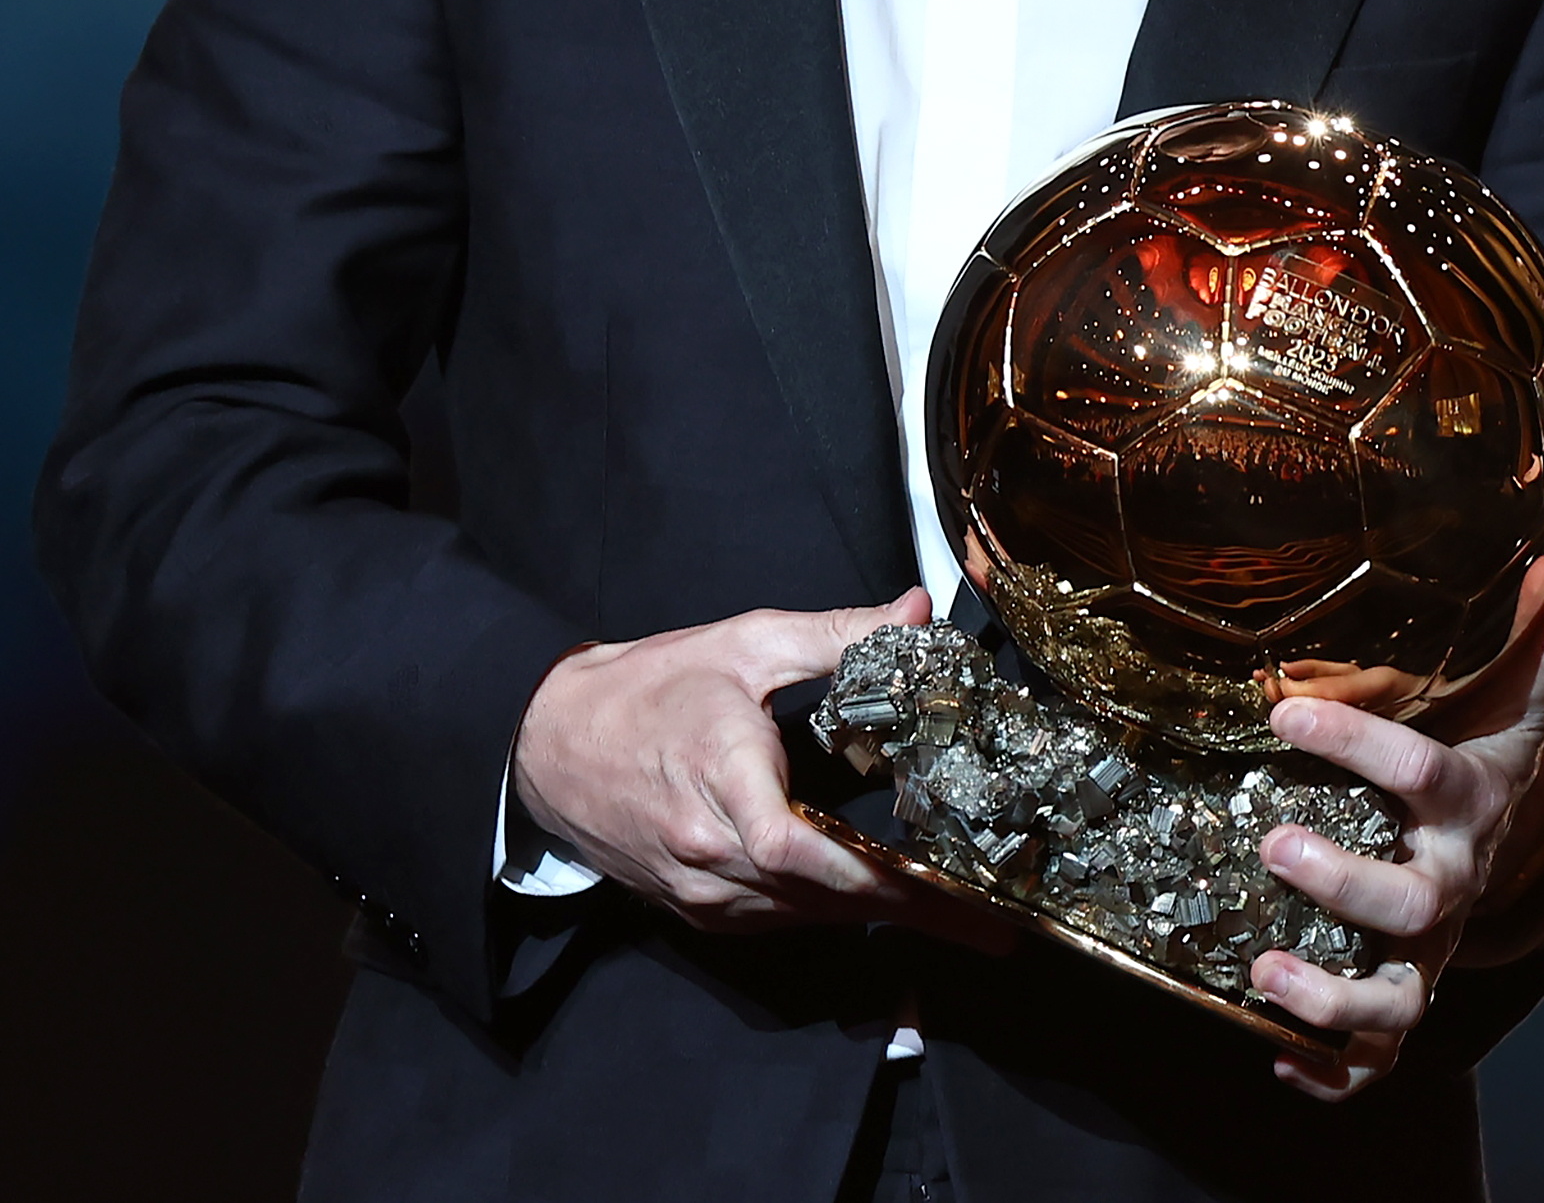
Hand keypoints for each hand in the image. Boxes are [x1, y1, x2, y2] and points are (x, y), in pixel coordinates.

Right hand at [510, 588, 1010, 950]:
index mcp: (722, 783)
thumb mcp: (744, 645)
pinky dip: (832, 911)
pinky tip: (880, 903)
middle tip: (997, 928)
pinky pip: (779, 919)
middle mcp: (710, 856)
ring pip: (808, 918)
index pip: (807, 853)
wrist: (547, 744)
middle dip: (914, 912)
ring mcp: (702, 893)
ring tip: (959, 918)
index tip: (954, 891)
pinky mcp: (697, 910)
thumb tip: (917, 614)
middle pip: (826, 900)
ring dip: (880, 917)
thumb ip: (837, 636)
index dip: (884, 879)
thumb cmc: (645, 688)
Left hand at [1246, 563, 1543, 1100]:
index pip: (1424, 775)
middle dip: (1343, 882)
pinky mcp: (1398, 995)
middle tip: (1274, 843)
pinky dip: (1329, 1069)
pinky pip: (1373, 1056)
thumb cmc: (1482, 757)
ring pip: (1392, 1002)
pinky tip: (1272, 1052)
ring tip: (1263, 970)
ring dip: (1329, 997)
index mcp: (1466, 807)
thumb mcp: (1515, 702)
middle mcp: (1446, 886)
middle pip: (1410, 904)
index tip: (1286, 712)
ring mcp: (1424, 951)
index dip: (1358, 745)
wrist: (1498, 844)